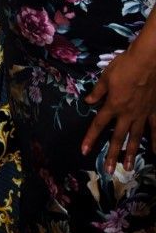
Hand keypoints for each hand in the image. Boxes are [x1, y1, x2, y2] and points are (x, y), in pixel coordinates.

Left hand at [81, 47, 155, 172]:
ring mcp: (142, 114)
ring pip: (135, 137)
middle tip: (108, 170)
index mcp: (113, 105)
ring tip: (127, 168)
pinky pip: (155, 129)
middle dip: (112, 154)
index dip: (90, 138)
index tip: (84, 151)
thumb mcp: (106, 76)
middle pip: (117, 137)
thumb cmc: (125, 66)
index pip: (98, 124)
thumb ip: (98, 91)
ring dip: (131, 153)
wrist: (148, 61)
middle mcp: (127, 113)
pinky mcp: (154, 111)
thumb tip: (88, 101)